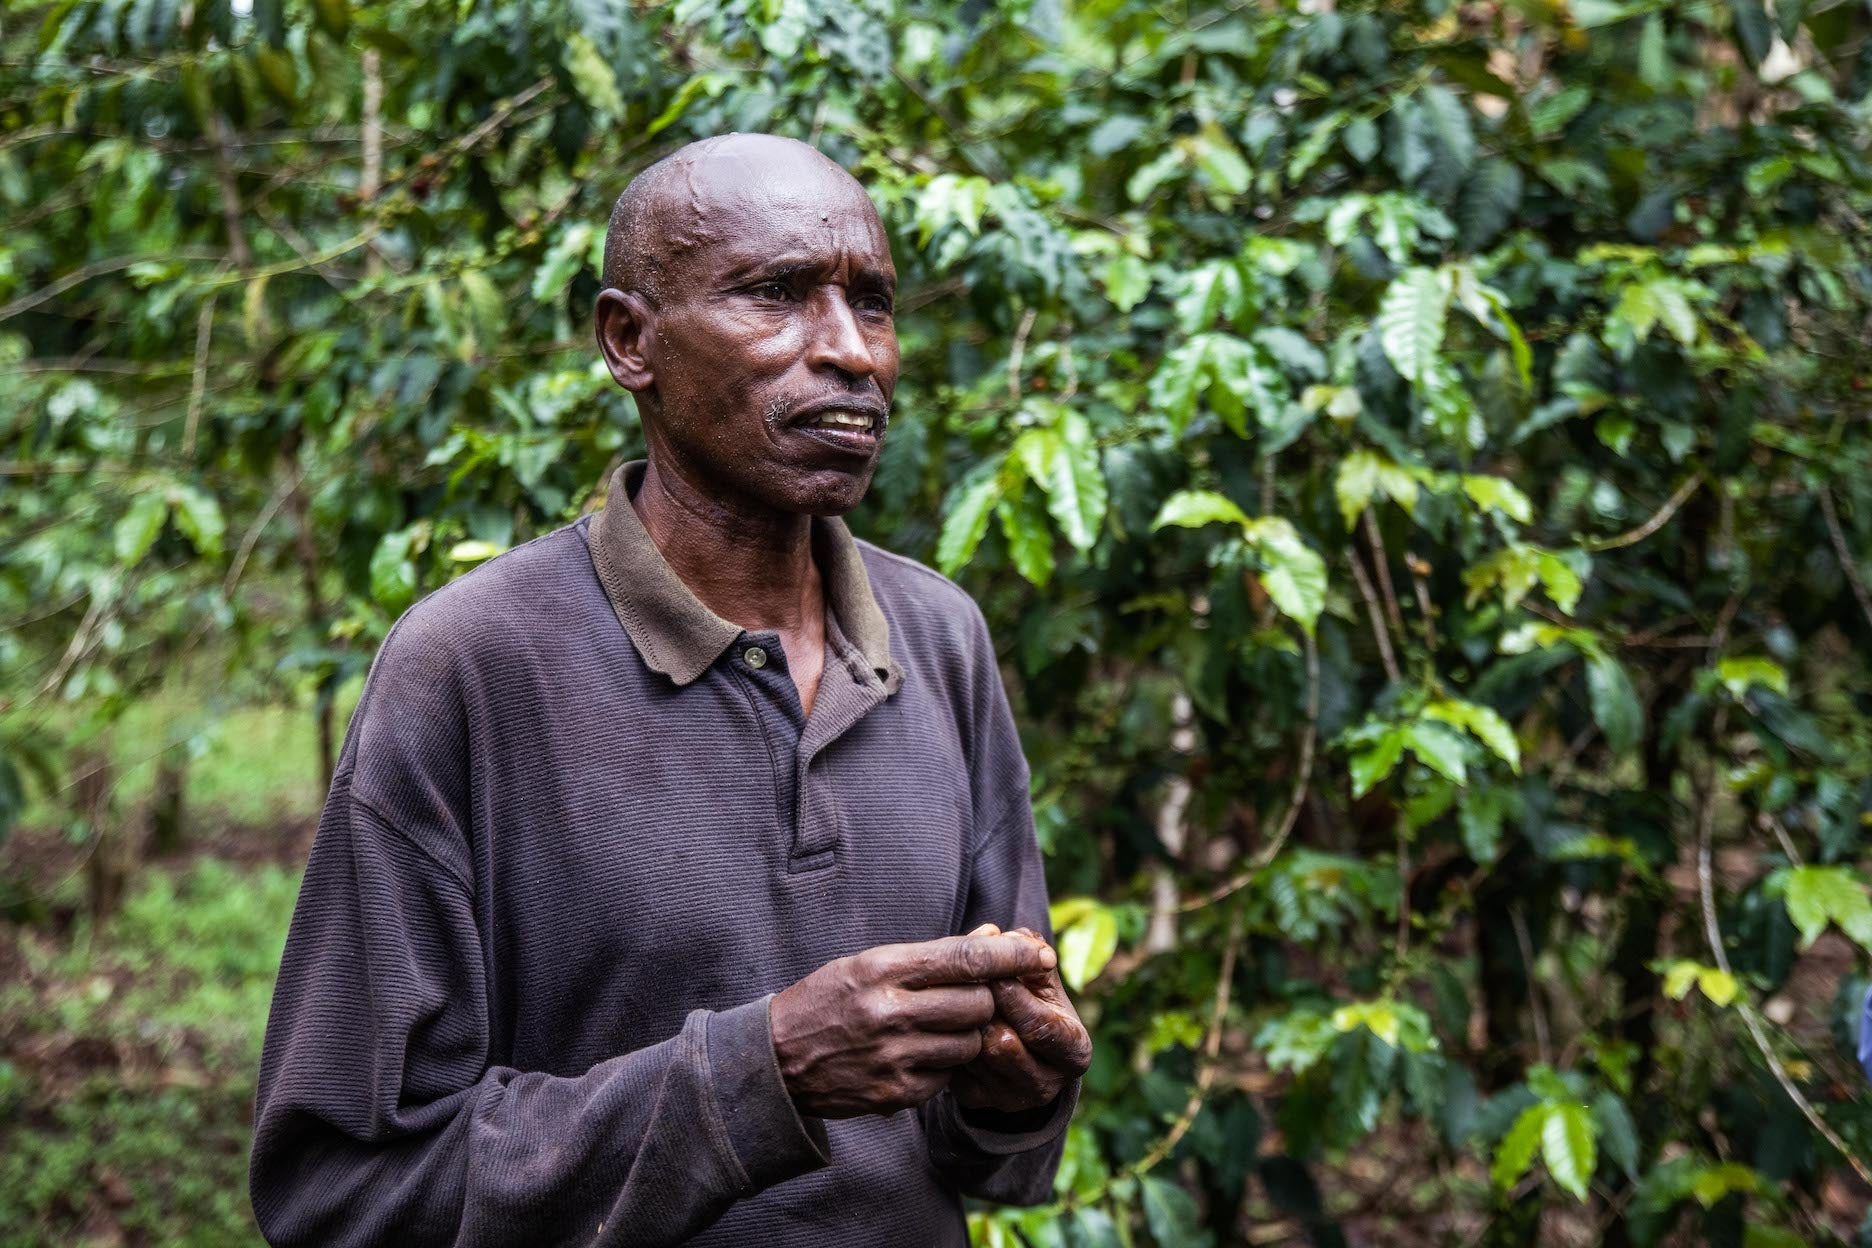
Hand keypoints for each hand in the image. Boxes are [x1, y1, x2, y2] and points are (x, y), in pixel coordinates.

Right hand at [769, 933, 1058, 1118]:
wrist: (776, 1061)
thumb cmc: (828, 1000)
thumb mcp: (868, 963)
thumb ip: (929, 957)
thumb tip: (991, 937)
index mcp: (882, 970)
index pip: (964, 958)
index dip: (1008, 954)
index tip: (1036, 950)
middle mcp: (890, 1013)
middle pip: (976, 1003)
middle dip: (985, 998)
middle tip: (974, 995)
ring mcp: (894, 1058)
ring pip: (969, 1043)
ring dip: (967, 1034)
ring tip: (939, 1026)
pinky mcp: (896, 1095)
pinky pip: (948, 1076)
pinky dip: (944, 1065)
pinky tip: (918, 1054)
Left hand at [949, 925, 1092, 1114]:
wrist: (1015, 1039)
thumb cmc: (1031, 995)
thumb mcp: (1039, 974)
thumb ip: (1025, 948)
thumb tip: (997, 933)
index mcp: (1075, 1050)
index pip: (1041, 1027)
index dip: (1013, 996)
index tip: (993, 973)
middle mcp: (1048, 1084)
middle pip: (1002, 1044)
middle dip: (982, 1010)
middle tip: (965, 983)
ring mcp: (1012, 1098)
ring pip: (974, 1056)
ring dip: (962, 1023)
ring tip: (956, 999)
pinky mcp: (979, 1102)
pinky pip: (954, 1069)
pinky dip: (949, 1041)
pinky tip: (950, 1022)